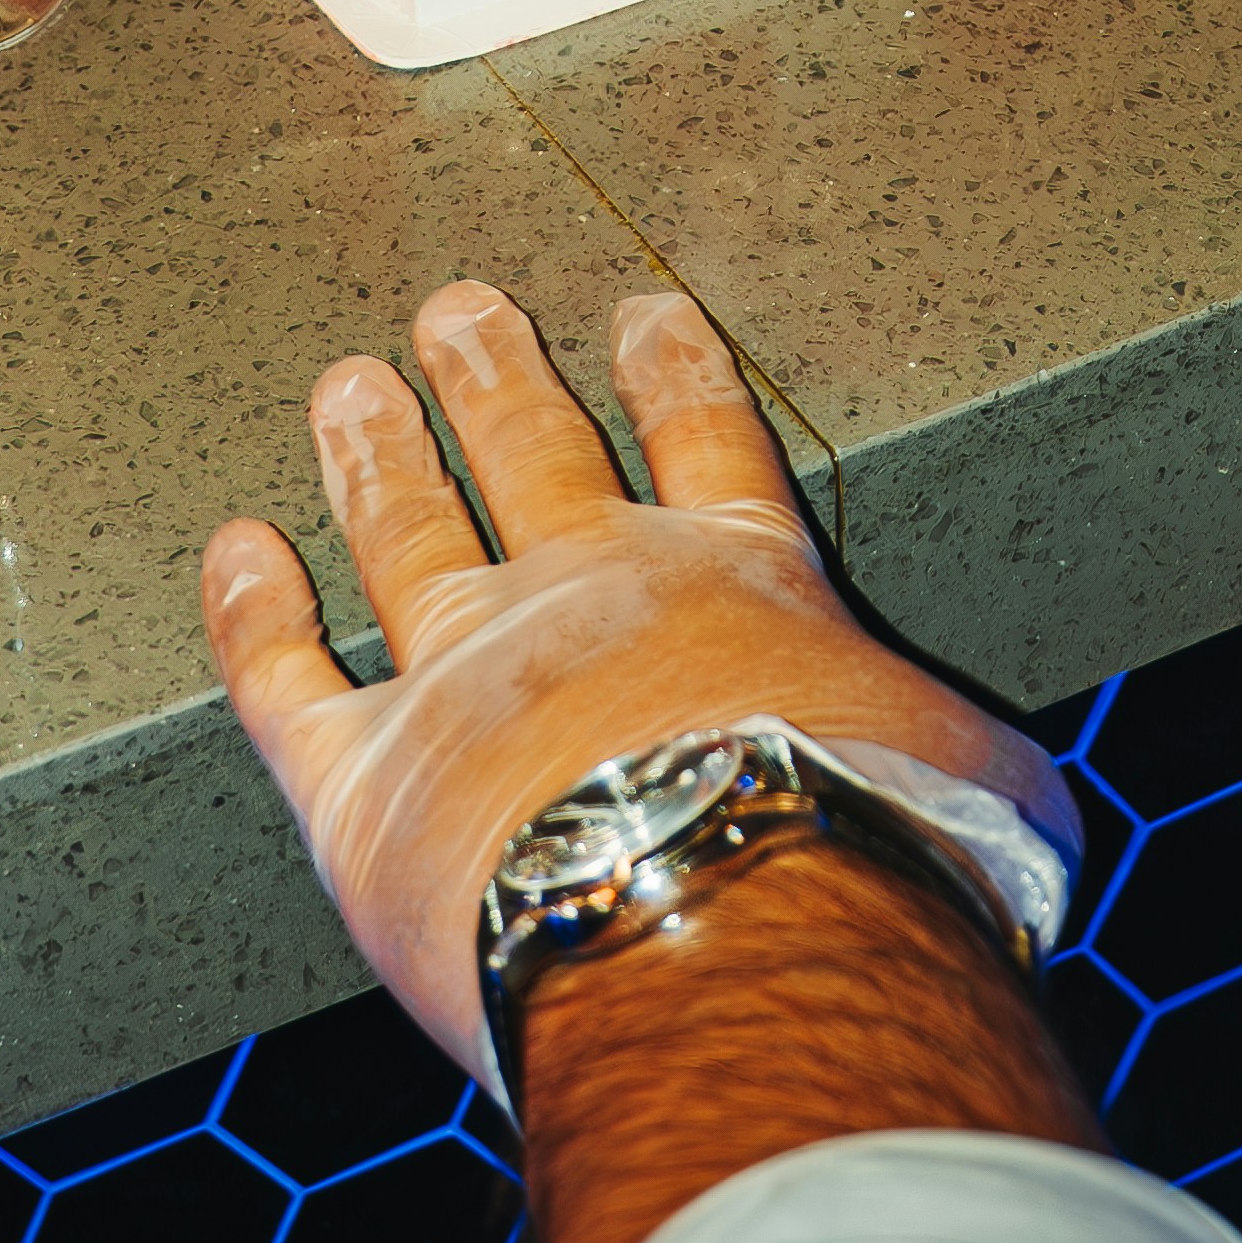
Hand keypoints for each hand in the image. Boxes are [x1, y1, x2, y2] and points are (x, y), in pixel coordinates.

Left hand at [200, 278, 1072, 1085]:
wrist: (733, 930)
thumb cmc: (874, 866)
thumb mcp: (986, 796)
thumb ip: (975, 772)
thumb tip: (1010, 815)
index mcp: (740, 587)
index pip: (703, 444)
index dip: (669, 371)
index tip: (637, 315)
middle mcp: (593, 599)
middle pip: (532, 453)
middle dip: (491, 374)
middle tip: (455, 311)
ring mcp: (466, 676)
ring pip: (406, 529)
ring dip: (375, 451)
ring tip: (349, 386)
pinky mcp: (363, 781)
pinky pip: (286, 676)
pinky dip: (251, 611)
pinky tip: (231, 556)